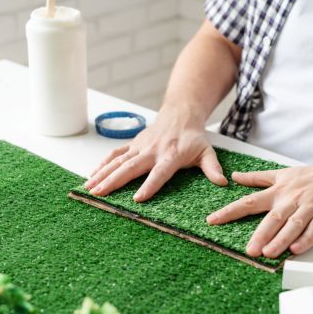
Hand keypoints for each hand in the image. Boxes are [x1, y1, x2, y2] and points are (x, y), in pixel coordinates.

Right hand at [85, 109, 227, 201]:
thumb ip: (212, 168)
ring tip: (89, 189)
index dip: (149, 185)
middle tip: (100, 194)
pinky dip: (102, 165)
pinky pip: (114, 155)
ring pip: (118, 162)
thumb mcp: (207, 152)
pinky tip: (91, 176)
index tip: (137, 199)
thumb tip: (222, 182)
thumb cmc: (193, 138)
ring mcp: (139, 147)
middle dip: (114, 182)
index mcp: (170, 155)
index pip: (159, 173)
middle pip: (131, 168)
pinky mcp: (132, 145)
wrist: (180, 114)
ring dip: (102, 175)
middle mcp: (152, 151)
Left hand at [206, 153, 312, 257]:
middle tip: (249, 250)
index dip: (230, 211)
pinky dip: (307, 239)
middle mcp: (292, 199)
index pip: (250, 201)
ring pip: (293, 225)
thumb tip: (235, 177)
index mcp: (279, 191)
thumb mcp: (283, 174)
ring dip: (281, 239)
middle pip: (273, 218)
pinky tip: (297, 249)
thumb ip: (257, 178)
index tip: (213, 220)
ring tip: (269, 253)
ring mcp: (310, 207)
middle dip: (260, 235)